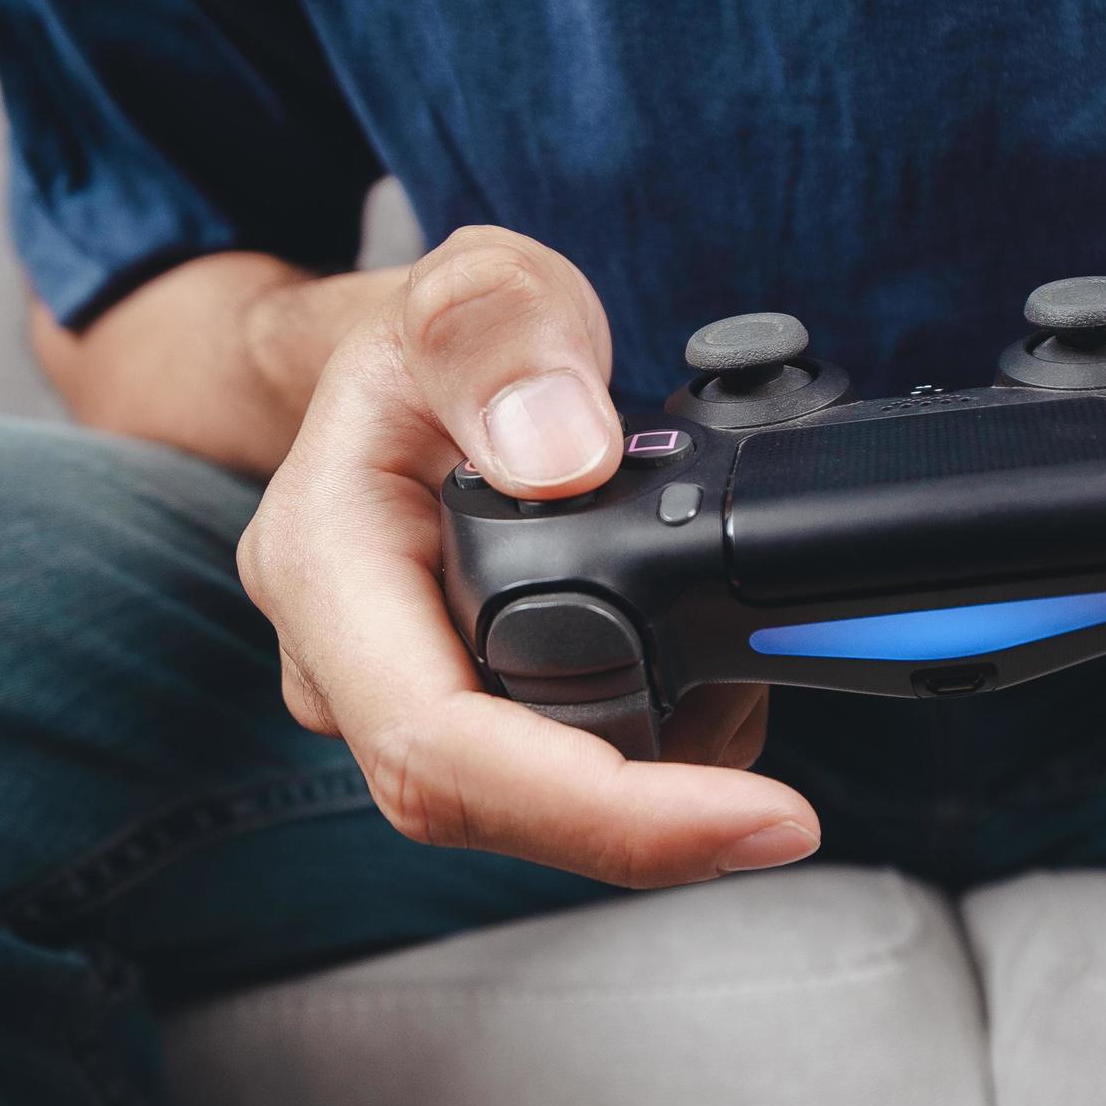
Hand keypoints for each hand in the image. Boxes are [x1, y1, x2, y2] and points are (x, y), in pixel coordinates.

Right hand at [236, 229, 818, 885]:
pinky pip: (552, 780)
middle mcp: (342, 663)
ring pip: (529, 810)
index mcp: (325, 565)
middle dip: (653, 814)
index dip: (597, 809)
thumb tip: (561, 458)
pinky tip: (711, 695)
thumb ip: (506, 338)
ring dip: (660, 789)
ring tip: (748, 689)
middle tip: (781, 789)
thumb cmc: (445, 335)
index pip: (439, 745)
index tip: (754, 820)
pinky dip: (651, 763)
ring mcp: (396, 701)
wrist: (407, 369)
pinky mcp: (460, 718)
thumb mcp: (479, 284)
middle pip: (493, 806)